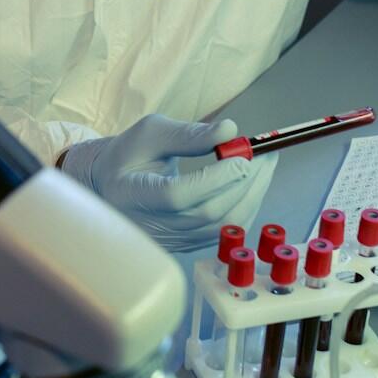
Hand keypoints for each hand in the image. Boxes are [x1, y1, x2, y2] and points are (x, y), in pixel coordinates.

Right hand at [59, 115, 275, 249]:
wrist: (112, 187)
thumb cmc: (130, 156)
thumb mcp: (151, 132)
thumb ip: (189, 134)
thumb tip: (230, 131)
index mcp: (132, 194)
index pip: (178, 195)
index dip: (215, 179)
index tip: (242, 156)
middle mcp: (149, 225)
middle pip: (207, 213)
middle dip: (244, 183)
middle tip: (266, 156)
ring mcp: (169, 241)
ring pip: (222, 226)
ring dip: (251, 196)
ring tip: (265, 168)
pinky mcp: (185, 246)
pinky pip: (223, 232)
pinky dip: (244, 209)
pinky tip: (251, 187)